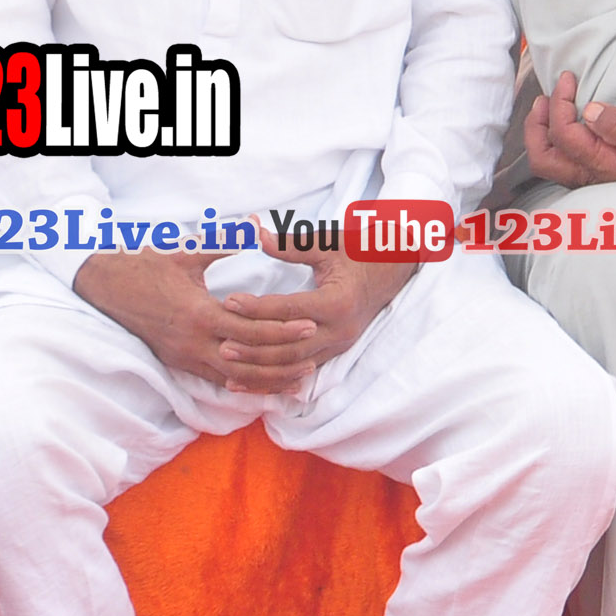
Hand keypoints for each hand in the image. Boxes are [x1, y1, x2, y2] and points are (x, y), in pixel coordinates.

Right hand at [76, 246, 315, 390]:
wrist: (105, 288)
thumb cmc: (147, 267)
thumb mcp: (187, 253)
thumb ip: (225, 244)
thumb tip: (255, 225)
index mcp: (199, 314)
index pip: (250, 330)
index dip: (282, 330)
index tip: (310, 324)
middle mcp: (192, 342)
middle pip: (247, 361)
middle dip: (282, 361)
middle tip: (314, 356)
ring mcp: (184, 357)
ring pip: (233, 379)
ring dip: (266, 381)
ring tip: (298, 380)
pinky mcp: (178, 364)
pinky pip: (216, 381)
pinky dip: (243, 385)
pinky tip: (264, 386)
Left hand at [214, 224, 417, 392]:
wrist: (395, 269)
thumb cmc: (360, 252)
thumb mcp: (328, 244)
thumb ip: (291, 245)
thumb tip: (256, 236)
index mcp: (338, 302)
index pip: (289, 310)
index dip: (256, 308)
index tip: (229, 301)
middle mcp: (340, 329)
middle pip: (289, 346)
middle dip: (253, 345)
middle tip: (221, 339)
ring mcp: (339, 344)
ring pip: (293, 365)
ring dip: (259, 367)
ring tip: (228, 361)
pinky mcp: (336, 351)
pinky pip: (301, 370)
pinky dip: (273, 378)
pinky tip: (249, 380)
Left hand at [524, 73, 615, 216]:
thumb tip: (589, 109)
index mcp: (601, 166)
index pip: (563, 133)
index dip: (560, 102)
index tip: (571, 77)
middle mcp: (592, 176)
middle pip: (544, 156)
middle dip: (537, 124)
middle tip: (546, 95)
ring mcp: (596, 178)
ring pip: (552, 161)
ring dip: (543, 133)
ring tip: (549, 105)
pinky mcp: (604, 174)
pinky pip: (566, 161)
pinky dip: (557, 140)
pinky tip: (570, 124)